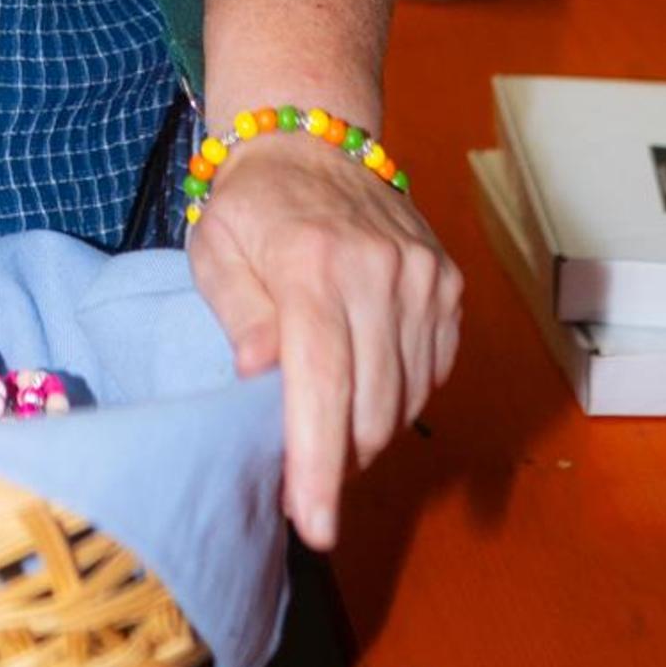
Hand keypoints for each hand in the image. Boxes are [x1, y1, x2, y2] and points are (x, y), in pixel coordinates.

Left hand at [186, 136, 461, 548]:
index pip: (322, 385)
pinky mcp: (449, 286)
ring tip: (326, 433)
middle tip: (300, 479)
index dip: (317, 465)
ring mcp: (424, 279)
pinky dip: (398, 400)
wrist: (315, 142)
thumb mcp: (216, 251)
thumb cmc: (253, 207)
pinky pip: (432, 374)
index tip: (312, 524)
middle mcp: (379, 272)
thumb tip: (260, 380)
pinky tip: (362, 393)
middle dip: (337, 462)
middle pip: (371, 407)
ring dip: (366, 435)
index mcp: (312, 264)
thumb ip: (240, 315)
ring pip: (407, 400)